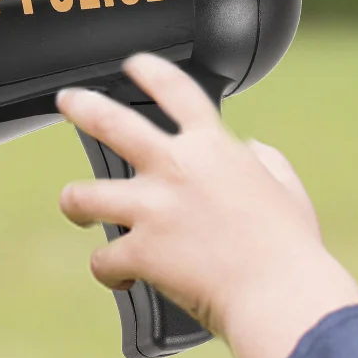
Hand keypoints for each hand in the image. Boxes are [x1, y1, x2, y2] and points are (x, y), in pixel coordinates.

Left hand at [56, 53, 357, 357]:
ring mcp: (152, 209)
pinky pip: (102, 259)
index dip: (150, 70)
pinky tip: (122, 277)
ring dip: (74, 201)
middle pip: (110, 123)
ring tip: (75, 206)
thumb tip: (251, 151)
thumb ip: (264, 161)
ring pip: (82, 195)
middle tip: (68, 101)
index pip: (176, 89)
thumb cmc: (289, 247)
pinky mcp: (139, 251)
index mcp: (213, 147)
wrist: (277, 292)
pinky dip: (110, 270)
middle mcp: (175, 168)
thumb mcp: (286, 187)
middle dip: (82, 107)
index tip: (135, 64)